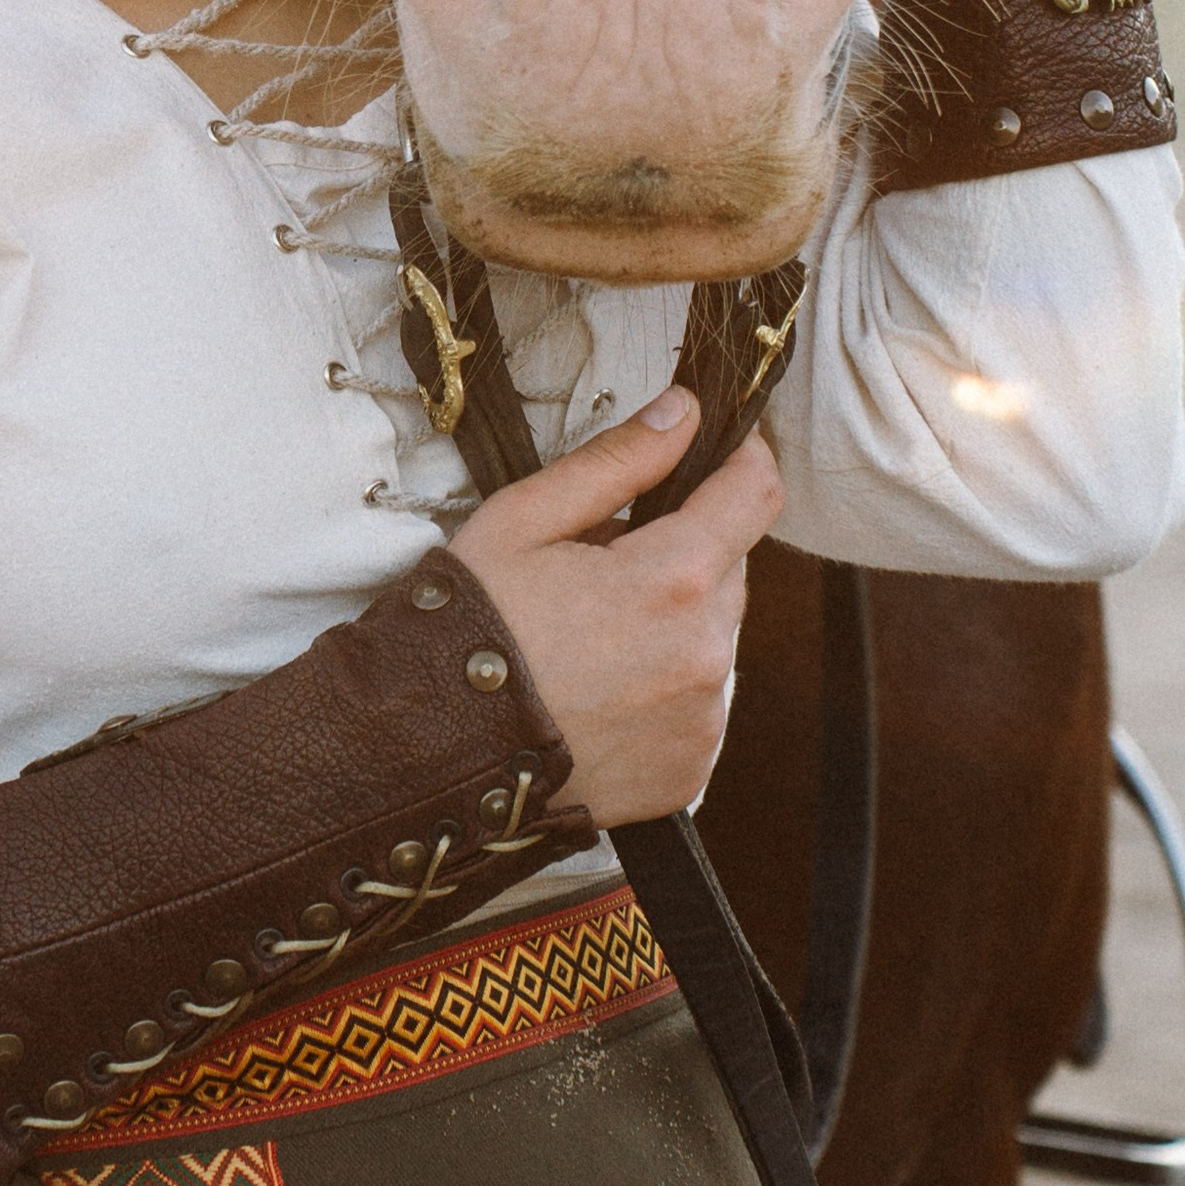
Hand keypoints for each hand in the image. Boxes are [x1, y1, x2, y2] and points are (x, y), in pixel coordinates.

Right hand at [450, 393, 782, 824]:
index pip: (754, 494)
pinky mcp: (689, 773)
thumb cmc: (471, 625)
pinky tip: (601, 691)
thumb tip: (685, 413)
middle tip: (603, 563)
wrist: (431, 753)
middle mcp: (705, 655)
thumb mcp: (525, 519)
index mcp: (673, 579)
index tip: (723, 447)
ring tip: (591, 638)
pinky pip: (698, 706)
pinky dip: (663, 689)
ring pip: (713, 638)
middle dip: (683, 550)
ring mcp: (702, 723)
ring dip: (674, 623)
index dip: (743, 458)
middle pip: (729, 570)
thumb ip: (618, 462)